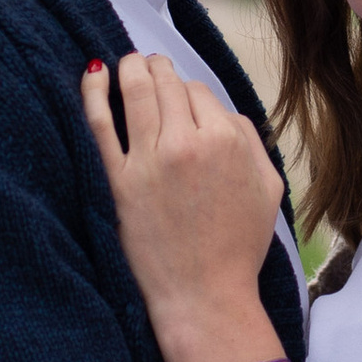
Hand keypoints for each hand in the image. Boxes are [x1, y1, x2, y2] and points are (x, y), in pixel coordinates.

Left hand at [82, 54, 283, 361]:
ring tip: (125, 63)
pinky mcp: (119, 182)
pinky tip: (92, 73)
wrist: (204, 297)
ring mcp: (150, 161)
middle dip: (158, 70)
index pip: (199, 91)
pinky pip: (100, 123)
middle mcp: (189, 143)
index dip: (189, 92)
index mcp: (228, 141)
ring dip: (129, 68)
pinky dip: (94, 91)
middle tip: (149, 67)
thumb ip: (251, 140)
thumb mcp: (268, 188)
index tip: (181, 101)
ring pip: (136, 91)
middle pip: (167, 83)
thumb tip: (222, 112)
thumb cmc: (238, 248)